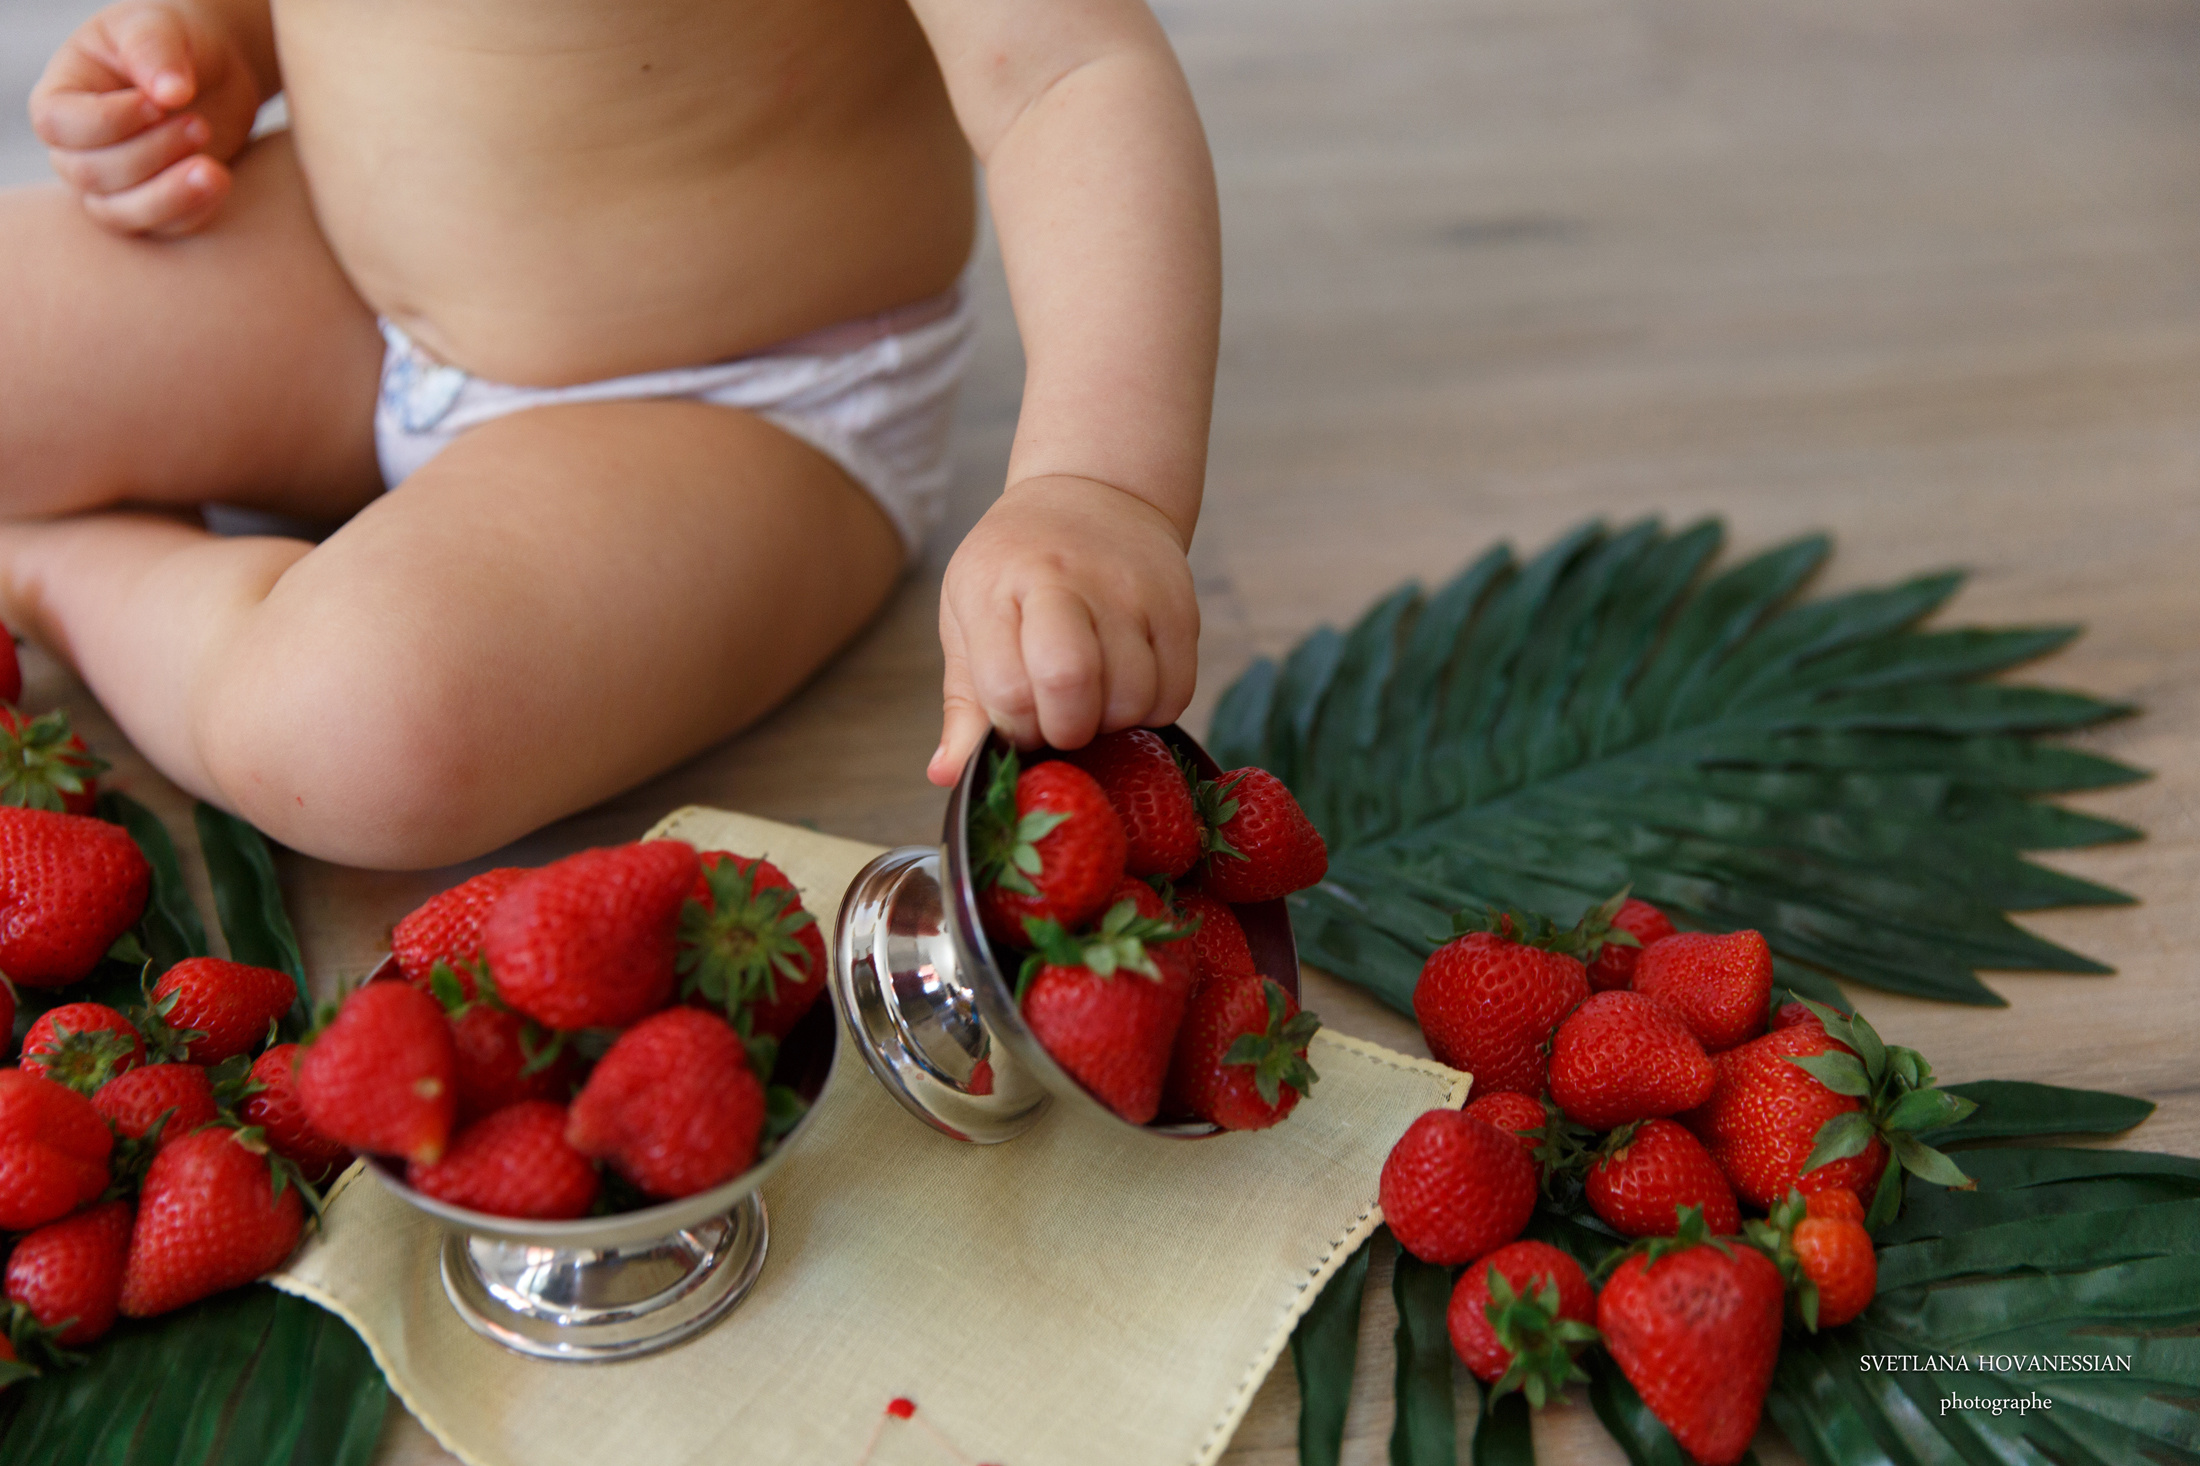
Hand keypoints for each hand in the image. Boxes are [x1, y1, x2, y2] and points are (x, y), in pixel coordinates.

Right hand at [28, 2, 265, 235]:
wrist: (214, 70)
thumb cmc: (173, 41)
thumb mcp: (158, 27)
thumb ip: (154, 51)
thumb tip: (170, 94)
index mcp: (61, 98)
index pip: (59, 126)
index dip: (109, 122)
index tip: (158, 102)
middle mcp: (77, 148)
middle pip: (91, 174)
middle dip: (150, 154)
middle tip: (200, 125)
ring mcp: (112, 185)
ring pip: (121, 212)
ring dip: (169, 195)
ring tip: (215, 169)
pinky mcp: (154, 207)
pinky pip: (163, 227)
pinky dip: (192, 212)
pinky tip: (222, 183)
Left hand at [931, 476, 1199, 785]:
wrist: (1094, 493)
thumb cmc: (1018, 565)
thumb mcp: (969, 615)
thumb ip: (964, 701)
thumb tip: (947, 775)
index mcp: (999, 584)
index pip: (1007, 689)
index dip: (1014, 727)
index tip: (1018, 718)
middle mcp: (1067, 579)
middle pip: (1072, 684)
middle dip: (1065, 729)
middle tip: (1059, 717)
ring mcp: (1130, 590)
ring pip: (1133, 699)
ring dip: (1112, 722)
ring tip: (1095, 696)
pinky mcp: (1180, 605)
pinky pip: (1177, 692)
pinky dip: (1153, 710)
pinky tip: (1129, 686)